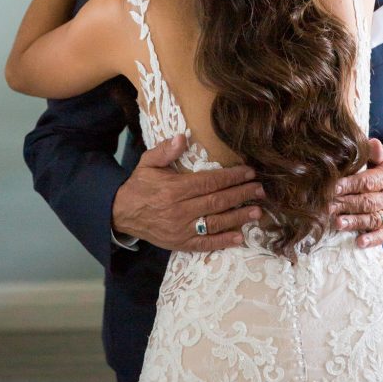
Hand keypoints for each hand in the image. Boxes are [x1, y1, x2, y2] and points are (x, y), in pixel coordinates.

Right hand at [112, 134, 265, 250]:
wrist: (121, 213)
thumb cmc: (140, 185)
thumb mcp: (147, 162)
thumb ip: (165, 150)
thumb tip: (182, 138)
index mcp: (174, 189)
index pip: (210, 182)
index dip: (232, 177)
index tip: (249, 172)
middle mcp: (180, 211)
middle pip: (217, 201)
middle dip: (241, 194)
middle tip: (261, 190)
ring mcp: (181, 229)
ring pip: (215, 223)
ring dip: (238, 218)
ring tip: (257, 212)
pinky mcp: (180, 243)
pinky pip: (205, 244)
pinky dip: (223, 242)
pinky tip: (240, 238)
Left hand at [330, 138, 382, 248]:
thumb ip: (376, 152)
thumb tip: (370, 142)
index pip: (368, 181)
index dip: (350, 184)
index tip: (333, 186)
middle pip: (367, 202)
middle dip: (346, 204)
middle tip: (327, 206)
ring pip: (373, 219)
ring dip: (355, 222)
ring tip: (338, 223)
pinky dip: (372, 239)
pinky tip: (360, 242)